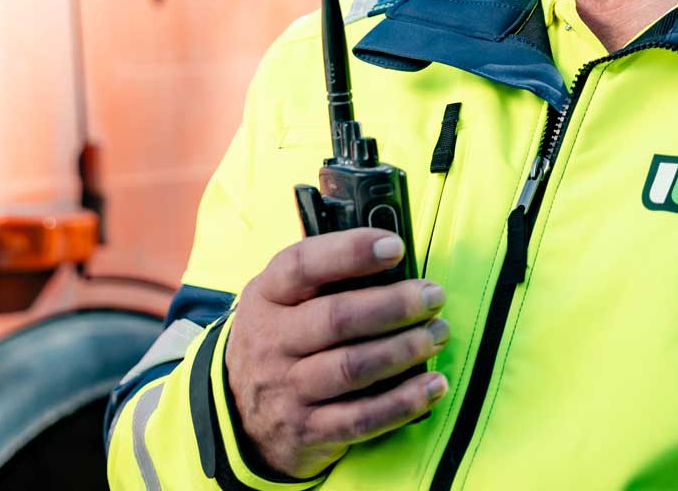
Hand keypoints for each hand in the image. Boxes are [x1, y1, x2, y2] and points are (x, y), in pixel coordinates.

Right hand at [224, 230, 449, 480]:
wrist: (239, 418)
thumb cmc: (279, 342)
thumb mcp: (279, 302)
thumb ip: (322, 278)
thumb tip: (391, 257)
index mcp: (266, 297)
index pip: (302, 265)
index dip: (351, 252)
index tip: (395, 246)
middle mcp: (272, 342)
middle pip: (336, 318)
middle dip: (394, 305)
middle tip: (433, 296)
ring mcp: (288, 389)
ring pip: (353, 367)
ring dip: (405, 349)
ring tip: (438, 334)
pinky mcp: (309, 431)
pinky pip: (362, 418)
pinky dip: (404, 402)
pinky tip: (434, 385)